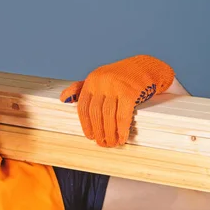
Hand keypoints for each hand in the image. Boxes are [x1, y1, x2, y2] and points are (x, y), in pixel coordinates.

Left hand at [60, 55, 174, 146]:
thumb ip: (80, 88)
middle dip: (98, 131)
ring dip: (110, 133)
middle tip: (102, 143)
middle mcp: (102, 82)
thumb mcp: (99, 78)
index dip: (86, 124)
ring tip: (112, 143)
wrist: (147, 66)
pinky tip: (123, 138)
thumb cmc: (121, 75)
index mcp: (92, 80)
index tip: (90, 136)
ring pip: (108, 116)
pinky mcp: (130, 92)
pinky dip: (122, 130)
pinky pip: (123, 116)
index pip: (83, 107)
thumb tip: (63, 99)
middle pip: (95, 113)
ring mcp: (116, 87)